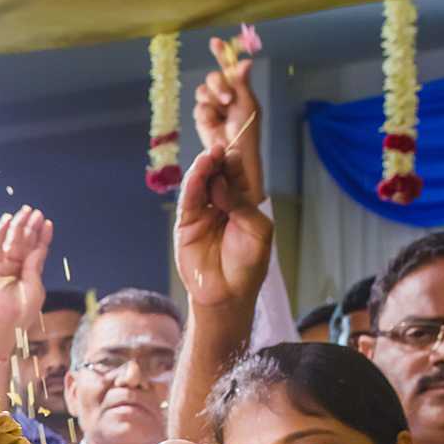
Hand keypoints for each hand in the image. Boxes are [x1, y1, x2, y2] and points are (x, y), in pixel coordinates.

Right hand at [0, 207, 51, 337]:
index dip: (42, 236)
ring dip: (18, 226)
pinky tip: (5, 221)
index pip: (37, 250)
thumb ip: (36, 266)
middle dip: (31, 227)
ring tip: (25, 212)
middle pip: (25, 242)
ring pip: (11, 241)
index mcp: (30, 273)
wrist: (4, 325)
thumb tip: (38, 248)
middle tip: (36, 212)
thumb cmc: (21, 313)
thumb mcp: (36, 287)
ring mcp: (4, 266)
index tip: (47, 223)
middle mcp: (17, 267)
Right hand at [175, 147, 272, 310]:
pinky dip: (191, 186)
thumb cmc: (249, 264)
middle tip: (218, 150)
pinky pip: (188, 202)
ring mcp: (202, 214)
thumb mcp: (257, 230)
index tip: (232, 151)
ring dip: (203, 170)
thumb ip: (241, 204)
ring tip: (208, 157)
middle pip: (216, 176)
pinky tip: (197, 174)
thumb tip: (220, 182)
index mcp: (242, 203)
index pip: (236, 176)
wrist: (228, 293)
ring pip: (200, 186)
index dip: (233, 163)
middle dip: (217, 161)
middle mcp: (221, 204)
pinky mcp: (185, 225)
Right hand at [194, 36, 264, 203]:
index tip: (214, 41)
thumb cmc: (248, 128)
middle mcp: (224, 94)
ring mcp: (212, 105)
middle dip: (219, 85)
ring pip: (203, 91)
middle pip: (213, 77)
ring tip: (223, 111)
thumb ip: (242, 83)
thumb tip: (245, 62)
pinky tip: (214, 122)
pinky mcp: (202, 117)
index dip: (221, 53)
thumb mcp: (248, 103)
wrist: (233, 151)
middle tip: (228, 98)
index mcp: (239, 87)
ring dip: (213, 99)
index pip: (229, 66)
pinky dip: (206, 113)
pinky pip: (199, 107)